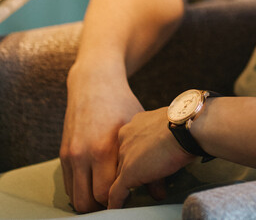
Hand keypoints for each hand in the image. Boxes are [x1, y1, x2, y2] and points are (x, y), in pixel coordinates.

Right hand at [60, 64, 142, 211]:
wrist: (95, 84)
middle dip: (103, 204)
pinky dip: (80, 189)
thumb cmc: (122, 104)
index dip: (119, 199)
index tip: (130, 195)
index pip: (107, 193)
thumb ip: (146, 161)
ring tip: (107, 192)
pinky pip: (68, 185)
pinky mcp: (63, 154)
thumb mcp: (137, 128)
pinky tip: (96, 182)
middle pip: (88, 201)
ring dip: (90, 199)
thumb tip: (159, 192)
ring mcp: (70, 155)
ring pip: (76, 197)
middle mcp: (83, 155)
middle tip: (118, 198)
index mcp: (104, 149)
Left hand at [108, 107, 193, 208]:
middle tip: (154, 180)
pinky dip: (118, 202)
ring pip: (124, 175)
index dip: (144, 157)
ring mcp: (125, 155)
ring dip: (135, 185)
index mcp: (136, 124)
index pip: (134, 145)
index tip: (152, 164)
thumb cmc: (184, 124)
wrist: (185, 128)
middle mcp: (126, 137)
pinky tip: (118, 208)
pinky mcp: (127, 173)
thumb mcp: (170, 129)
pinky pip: (117, 192)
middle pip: (128, 159)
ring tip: (149, 193)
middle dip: (141, 171)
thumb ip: (163, 141)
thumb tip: (168, 157)